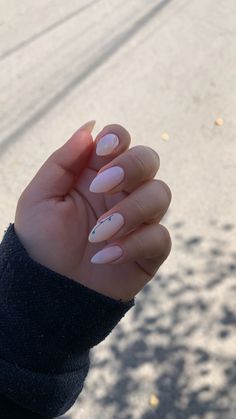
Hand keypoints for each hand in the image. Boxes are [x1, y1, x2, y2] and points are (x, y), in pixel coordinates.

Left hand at [15, 122, 171, 301]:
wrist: (49, 288)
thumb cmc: (42, 241)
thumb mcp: (39, 197)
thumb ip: (63, 161)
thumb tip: (90, 128)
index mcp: (97, 173)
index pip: (121, 140)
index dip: (118, 138)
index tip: (103, 150)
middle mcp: (122, 191)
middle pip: (149, 159)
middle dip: (131, 168)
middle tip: (101, 188)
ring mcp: (138, 219)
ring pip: (160, 194)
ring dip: (131, 211)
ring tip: (98, 234)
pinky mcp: (149, 249)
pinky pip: (160, 237)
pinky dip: (134, 244)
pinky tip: (104, 257)